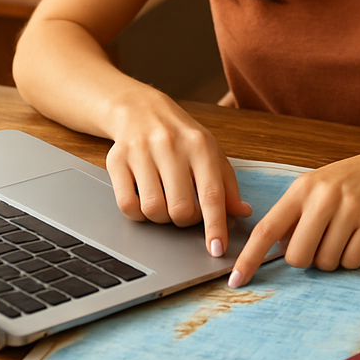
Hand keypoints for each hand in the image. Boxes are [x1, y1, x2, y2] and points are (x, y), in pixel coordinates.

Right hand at [104, 91, 251, 257]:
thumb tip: (243, 213)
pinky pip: (126, 205)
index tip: (217, 250)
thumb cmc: (182, 137)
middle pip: (180, 208)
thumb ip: (227, 185)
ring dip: (162, 218)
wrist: (141, 110)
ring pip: (153, 210)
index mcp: (200, 145)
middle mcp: (171, 146)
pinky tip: (145, 201)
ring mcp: (141, 151)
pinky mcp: (116, 160)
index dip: (215, 225)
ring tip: (166, 202)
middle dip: (186, 221)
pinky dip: (138, 214)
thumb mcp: (211, 153)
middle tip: (186, 212)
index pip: (211, 194)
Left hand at [227, 140, 359, 286]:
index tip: (236, 280)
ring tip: (346, 234)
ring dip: (334, 259)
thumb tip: (277, 249)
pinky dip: (354, 258)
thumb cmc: (356, 180)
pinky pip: (352, 260)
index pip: (268, 229)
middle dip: (307, 260)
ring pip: (326, 262)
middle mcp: (323, 196)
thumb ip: (297, 214)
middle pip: (297, 256)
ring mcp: (350, 208)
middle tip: (321, 243)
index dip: (249, 257)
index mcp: (303, 188)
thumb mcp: (320, 187)